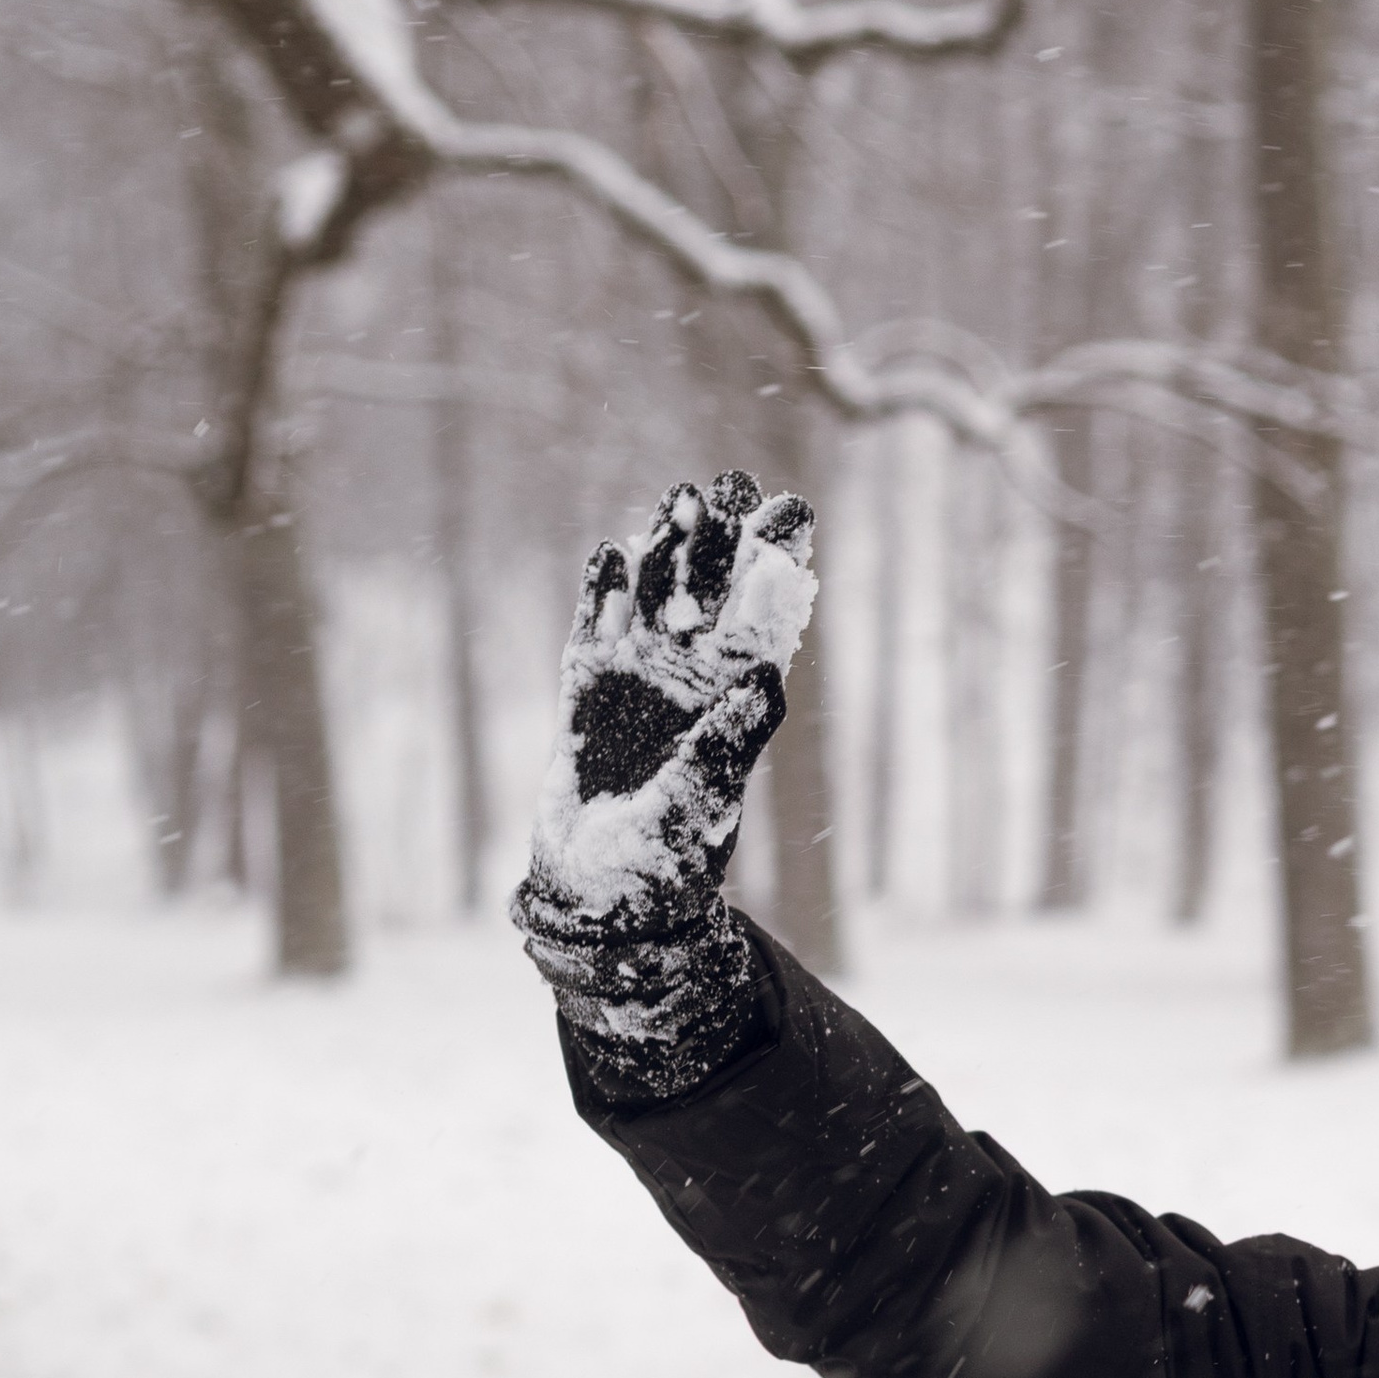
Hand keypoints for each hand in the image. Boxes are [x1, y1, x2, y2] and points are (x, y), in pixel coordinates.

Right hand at [511, 470, 816, 1103]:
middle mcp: (689, 688)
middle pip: (708, 597)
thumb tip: (767, 679)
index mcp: (731, 707)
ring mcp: (637, 689)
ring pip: (652, 603)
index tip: (792, 509)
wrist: (600, 899)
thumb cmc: (664, 863)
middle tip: (731, 478)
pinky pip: (595, 636)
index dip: (775, 566)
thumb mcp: (703, 802)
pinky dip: (602, 597)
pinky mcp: (586, 699)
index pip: (760, 621)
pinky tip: (612, 554)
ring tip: (678, 498)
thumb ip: (731, 740)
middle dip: (719, 540)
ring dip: (664, 553)